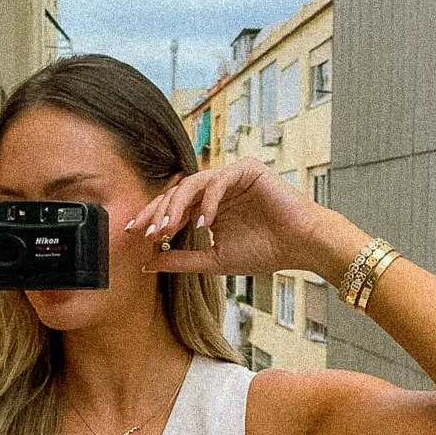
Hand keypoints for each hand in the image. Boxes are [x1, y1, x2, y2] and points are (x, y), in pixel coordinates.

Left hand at [125, 159, 352, 278]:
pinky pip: (219, 180)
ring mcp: (231, 177)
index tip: (134, 235)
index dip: (152, 218)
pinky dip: (208, 201)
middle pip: (176, 192)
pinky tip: (204, 224)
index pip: (172, 206)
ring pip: (193, 183)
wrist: (301, 247)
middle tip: (146, 232)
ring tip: (168, 229)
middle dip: (158, 212)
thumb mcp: (214, 259)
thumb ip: (181, 259)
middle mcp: (215, 188)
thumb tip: (145, 265)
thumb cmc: (265, 252)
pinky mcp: (247, 169)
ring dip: (177, 206)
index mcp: (207, 206)